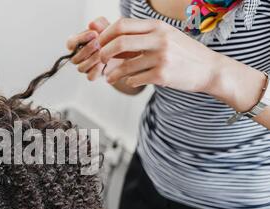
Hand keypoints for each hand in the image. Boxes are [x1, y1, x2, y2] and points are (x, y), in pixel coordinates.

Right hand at [66, 17, 109, 80]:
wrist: (123, 50)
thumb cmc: (111, 37)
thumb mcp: (107, 26)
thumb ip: (99, 23)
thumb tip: (92, 24)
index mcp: (77, 44)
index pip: (71, 43)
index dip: (80, 39)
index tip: (94, 34)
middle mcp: (78, 57)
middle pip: (74, 58)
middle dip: (87, 50)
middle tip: (99, 43)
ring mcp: (84, 67)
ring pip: (81, 68)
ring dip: (93, 59)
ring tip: (104, 53)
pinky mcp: (92, 75)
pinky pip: (90, 76)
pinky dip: (97, 70)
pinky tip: (106, 62)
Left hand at [98, 18, 219, 92]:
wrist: (210, 69)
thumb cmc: (184, 53)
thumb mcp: (165, 37)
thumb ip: (141, 37)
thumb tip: (111, 40)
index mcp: (158, 26)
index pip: (122, 25)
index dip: (105, 35)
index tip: (99, 44)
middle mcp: (159, 39)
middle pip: (119, 42)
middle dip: (104, 53)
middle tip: (101, 60)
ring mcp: (161, 57)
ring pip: (125, 66)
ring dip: (113, 74)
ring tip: (109, 78)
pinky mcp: (162, 75)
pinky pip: (135, 80)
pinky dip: (129, 82)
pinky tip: (130, 82)